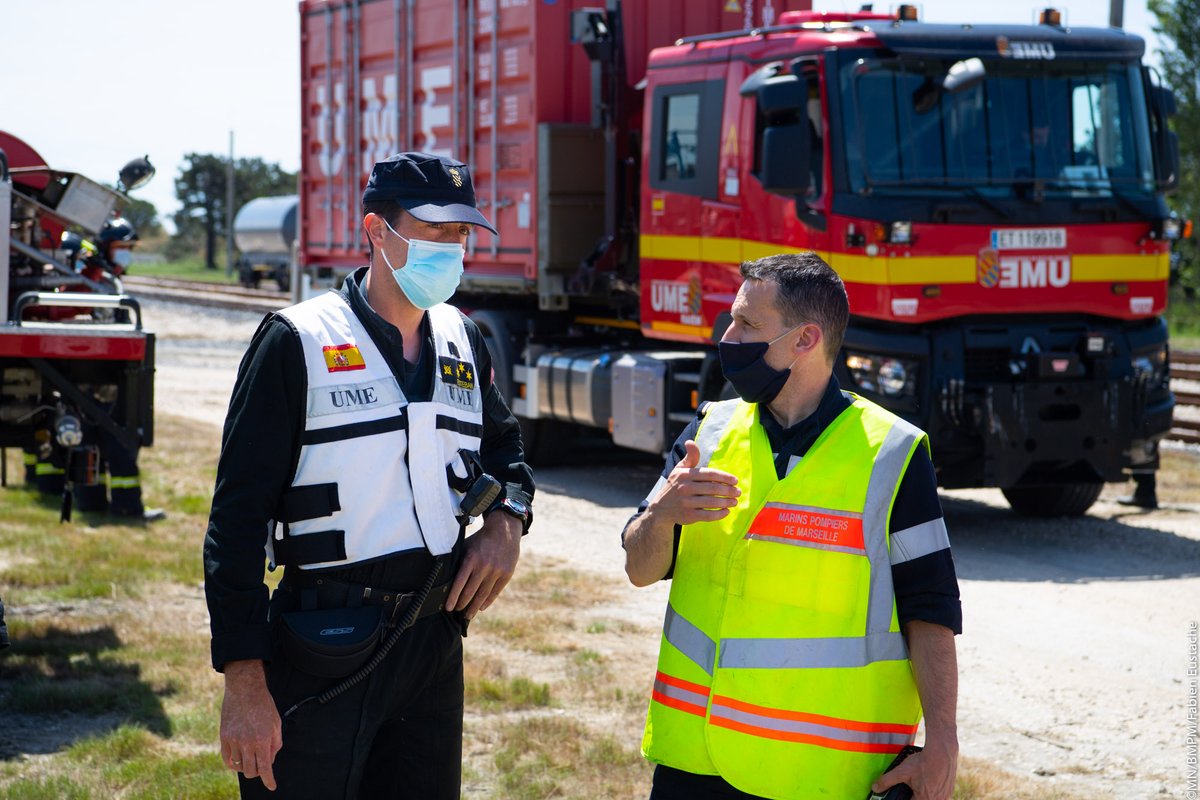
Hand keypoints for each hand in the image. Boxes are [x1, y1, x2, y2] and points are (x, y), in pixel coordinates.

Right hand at [220, 660, 282, 790]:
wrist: (245, 689)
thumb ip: (275, 744)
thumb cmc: (264, 705)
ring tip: (251, 757)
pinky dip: (233, 763)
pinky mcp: (224, 737)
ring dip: (246, 765)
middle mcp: (247, 742)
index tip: (272, 786)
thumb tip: (270, 761)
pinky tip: (238, 760)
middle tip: (262, 764)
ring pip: (239, 766)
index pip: (265, 768)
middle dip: (258, 771)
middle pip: (251, 770)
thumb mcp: (276, 723)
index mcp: (263, 739)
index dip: (269, 780)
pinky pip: (227, 759)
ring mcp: (233, 740)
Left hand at [446, 512, 520, 618]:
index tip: (448, 607)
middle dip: (462, 604)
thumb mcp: (467, 546)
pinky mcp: (507, 574)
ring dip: (474, 607)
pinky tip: (481, 607)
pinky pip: (495, 592)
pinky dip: (487, 601)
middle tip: (457, 611)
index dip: (453, 597)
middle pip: (471, 592)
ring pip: (483, 595)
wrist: (504, 531)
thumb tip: (445, 578)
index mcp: (471, 559)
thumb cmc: (481, 540)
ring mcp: (496, 571)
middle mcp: (484, 566)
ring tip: (468, 615)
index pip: (459, 583)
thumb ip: (459, 561)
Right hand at [650, 440, 740, 525]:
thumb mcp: (679, 470)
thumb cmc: (675, 486)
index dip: (725, 477)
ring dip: (727, 502)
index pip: (710, 474)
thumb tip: (690, 441)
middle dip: (729, 491)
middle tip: (738, 492)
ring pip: (712, 502)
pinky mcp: (688, 516)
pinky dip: (719, 514)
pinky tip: (726, 511)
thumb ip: (690, 457)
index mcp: (685, 475)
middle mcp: (685, 488)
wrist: (661, 509)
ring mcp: (686, 503)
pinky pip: (708, 516)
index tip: (735, 481)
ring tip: (735, 501)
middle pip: (713, 489)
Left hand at [870, 738, 957, 799]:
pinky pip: (940, 795)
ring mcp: (945, 795)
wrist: (942, 751)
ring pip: (932, 798)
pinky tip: (929, 781)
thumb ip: (887, 781)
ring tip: (920, 783)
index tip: (903, 794)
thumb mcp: (902, 771)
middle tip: (910, 788)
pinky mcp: (949, 789)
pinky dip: (933, 790)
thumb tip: (875, 788)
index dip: (904, 798)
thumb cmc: (923, 762)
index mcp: (924, 799)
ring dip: (924, 794)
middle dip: (914, 795)